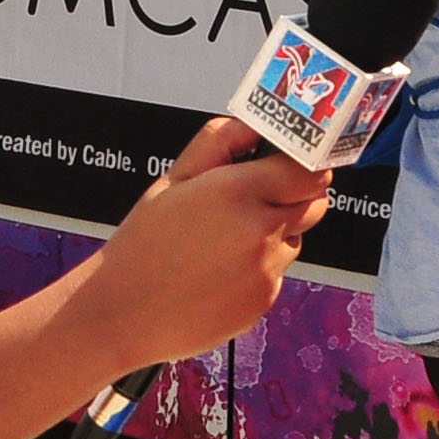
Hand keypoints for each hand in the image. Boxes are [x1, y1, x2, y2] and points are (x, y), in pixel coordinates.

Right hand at [79, 119, 330, 368]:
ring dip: (274, 235)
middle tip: (255, 199)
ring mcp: (266, 271)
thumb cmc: (142, 245)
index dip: (303, 164)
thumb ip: (219, 142)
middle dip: (294, 196)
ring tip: (222, 243)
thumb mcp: (172, 180)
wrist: (123, 312)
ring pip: (294, 239)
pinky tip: (218, 272)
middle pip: (314, 203)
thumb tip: (253, 126)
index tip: (291, 163)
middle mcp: (260, 232)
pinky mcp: (264, 301)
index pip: (308, 169)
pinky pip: (277, 274)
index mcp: (236, 192)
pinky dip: (258, 269)